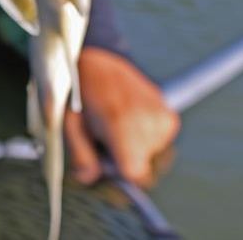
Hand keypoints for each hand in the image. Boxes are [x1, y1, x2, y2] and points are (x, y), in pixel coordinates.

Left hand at [65, 46, 179, 187]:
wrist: (101, 64)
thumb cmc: (82, 97)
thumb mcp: (71, 127)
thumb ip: (81, 157)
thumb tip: (89, 179)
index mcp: (121, 124)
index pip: (136, 175)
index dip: (121, 178)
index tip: (108, 166)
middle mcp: (147, 121)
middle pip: (146, 172)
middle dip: (128, 166)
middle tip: (108, 146)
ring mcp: (162, 119)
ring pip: (155, 161)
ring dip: (138, 154)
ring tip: (119, 132)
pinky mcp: (171, 118)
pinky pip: (162, 146)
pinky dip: (147, 143)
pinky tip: (131, 126)